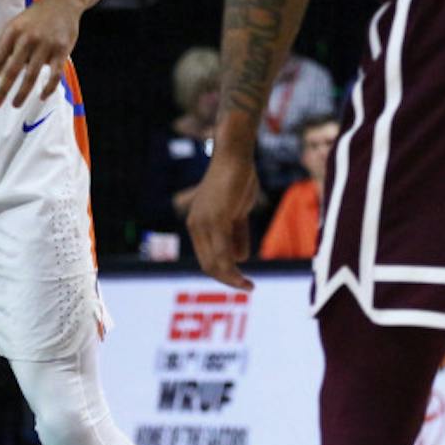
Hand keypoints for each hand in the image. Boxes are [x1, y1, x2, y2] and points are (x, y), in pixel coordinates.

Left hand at [0, 0, 83, 108]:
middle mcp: (28, 39)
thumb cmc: (35, 16)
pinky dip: (48, 87)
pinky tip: (42, 96)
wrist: (63, 2)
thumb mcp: (14, 26)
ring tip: (15, 104)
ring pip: (31, 74)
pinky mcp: (62, 50)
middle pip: (13, 69)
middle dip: (3, 89)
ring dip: (22, 93)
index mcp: (13, 32)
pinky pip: (55, 74)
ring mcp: (46, 45)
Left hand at [187, 149, 258, 290]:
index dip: (222, 274)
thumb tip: (241, 258)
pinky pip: (224, 252)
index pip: (206, 258)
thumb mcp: (237, 212)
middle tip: (246, 288)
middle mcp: (196, 225)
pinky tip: (245, 275)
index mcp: (198, 224)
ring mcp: (205, 222)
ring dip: (232, 279)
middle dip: (227, 281)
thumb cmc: (237, 180)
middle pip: (208, 265)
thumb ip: (237, 234)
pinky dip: (234, 269)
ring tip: (248, 286)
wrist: (236, 156)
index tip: (240, 283)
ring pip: (216, 262)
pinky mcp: (217, 218)